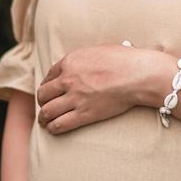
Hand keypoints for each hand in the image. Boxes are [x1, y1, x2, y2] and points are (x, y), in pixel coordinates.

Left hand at [37, 43, 167, 134]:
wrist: (136, 74)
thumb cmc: (124, 60)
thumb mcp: (98, 51)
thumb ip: (85, 59)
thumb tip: (84, 64)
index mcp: (71, 61)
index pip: (49, 75)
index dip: (47, 84)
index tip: (50, 90)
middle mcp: (68, 79)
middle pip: (44, 94)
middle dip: (43, 101)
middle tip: (45, 106)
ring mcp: (75, 98)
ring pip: (47, 111)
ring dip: (43, 117)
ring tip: (45, 121)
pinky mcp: (84, 114)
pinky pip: (60, 124)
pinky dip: (53, 128)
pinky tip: (53, 129)